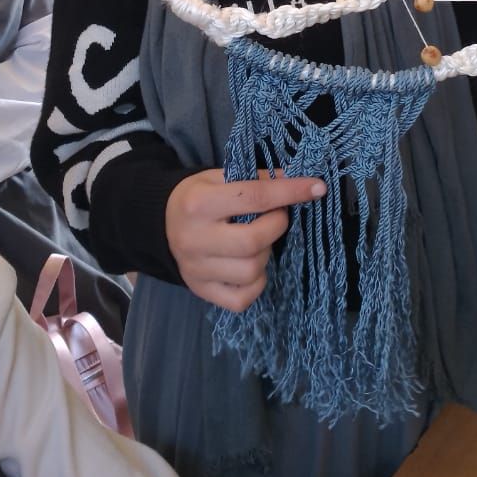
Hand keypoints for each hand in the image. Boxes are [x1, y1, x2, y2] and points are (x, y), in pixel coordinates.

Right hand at [166, 168, 326, 310]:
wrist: (160, 223)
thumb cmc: (197, 196)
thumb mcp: (219, 177)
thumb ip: (256, 179)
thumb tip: (297, 181)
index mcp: (198, 203)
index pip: (254, 197)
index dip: (290, 192)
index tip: (317, 187)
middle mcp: (195, 239)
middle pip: (253, 241)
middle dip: (277, 226)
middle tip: (276, 216)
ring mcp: (196, 270)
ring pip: (251, 271)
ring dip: (266, 254)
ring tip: (259, 240)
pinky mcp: (201, 291)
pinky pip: (242, 299)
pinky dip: (257, 284)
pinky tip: (252, 265)